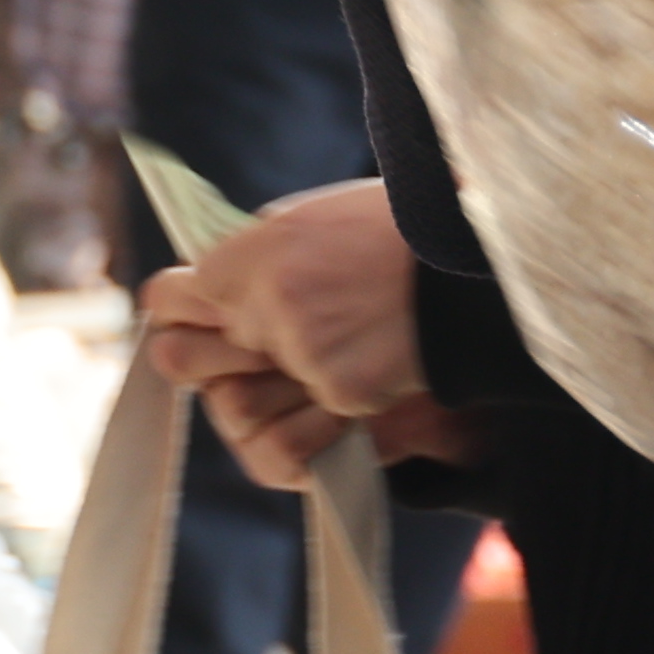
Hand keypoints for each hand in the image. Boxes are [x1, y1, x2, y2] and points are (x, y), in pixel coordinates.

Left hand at [136, 181, 484, 491]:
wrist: (484, 267)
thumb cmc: (402, 232)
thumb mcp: (317, 218)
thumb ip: (256, 256)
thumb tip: (199, 286)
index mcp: (260, 248)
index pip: (168, 296)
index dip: (179, 309)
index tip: (195, 314)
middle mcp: (271, 300)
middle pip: (182, 357)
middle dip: (205, 362)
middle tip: (246, 355)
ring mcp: (305, 353)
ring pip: (239, 407)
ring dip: (268, 397)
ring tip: (319, 368)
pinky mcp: (342, 396)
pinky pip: (300, 435)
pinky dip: (324, 424)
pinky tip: (358, 387)